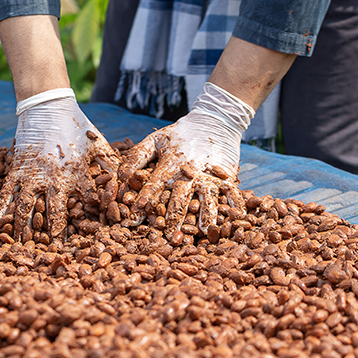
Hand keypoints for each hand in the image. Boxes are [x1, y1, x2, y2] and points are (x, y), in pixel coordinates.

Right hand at [0, 89, 118, 239]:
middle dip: (53, 237)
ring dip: (24, 230)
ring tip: (21, 247)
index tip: (89, 243)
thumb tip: (133, 182)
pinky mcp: (16, 169)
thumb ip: (114, 164)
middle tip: (52, 255)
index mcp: (77, 174)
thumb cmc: (77, 126)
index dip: (90, 225)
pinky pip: (6, 193)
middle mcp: (54, 178)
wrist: (47, 105)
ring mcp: (32, 175)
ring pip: (27, 209)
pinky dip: (0, 209)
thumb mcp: (99, 145)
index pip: (86, 206)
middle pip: (54, 215)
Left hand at [119, 82, 252, 234]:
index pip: (154, 184)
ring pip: (208, 198)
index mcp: (170, 163)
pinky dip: (235, 205)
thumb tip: (122, 178)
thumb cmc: (179, 135)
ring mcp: (210, 174)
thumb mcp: (154, 141)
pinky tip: (235, 219)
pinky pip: (232, 192)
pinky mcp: (227, 176)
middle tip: (170, 237)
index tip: (135, 216)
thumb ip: (136, 158)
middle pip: (181, 197)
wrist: (214, 120)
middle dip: (174, 218)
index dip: (144, 200)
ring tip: (205, 232)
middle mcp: (190, 171)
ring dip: (206, 216)